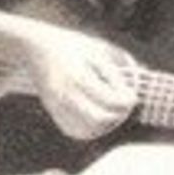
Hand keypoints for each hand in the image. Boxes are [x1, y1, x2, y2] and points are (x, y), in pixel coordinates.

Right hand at [21, 22, 137, 140]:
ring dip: (104, 125)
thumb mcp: (98, 48)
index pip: (111, 100)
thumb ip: (119, 66)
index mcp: (80, 76)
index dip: (127, 101)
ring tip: (112, 112)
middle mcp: (66, 93)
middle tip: (124, 107)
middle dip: (117, 116)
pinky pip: (74, 130)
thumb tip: (137, 85)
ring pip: (87, 130)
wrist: (36, 46)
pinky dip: (89, 129)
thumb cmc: (71, 44)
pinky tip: (96, 117)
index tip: (133, 97)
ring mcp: (57, 104)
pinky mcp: (52, 109)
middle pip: (100, 119)